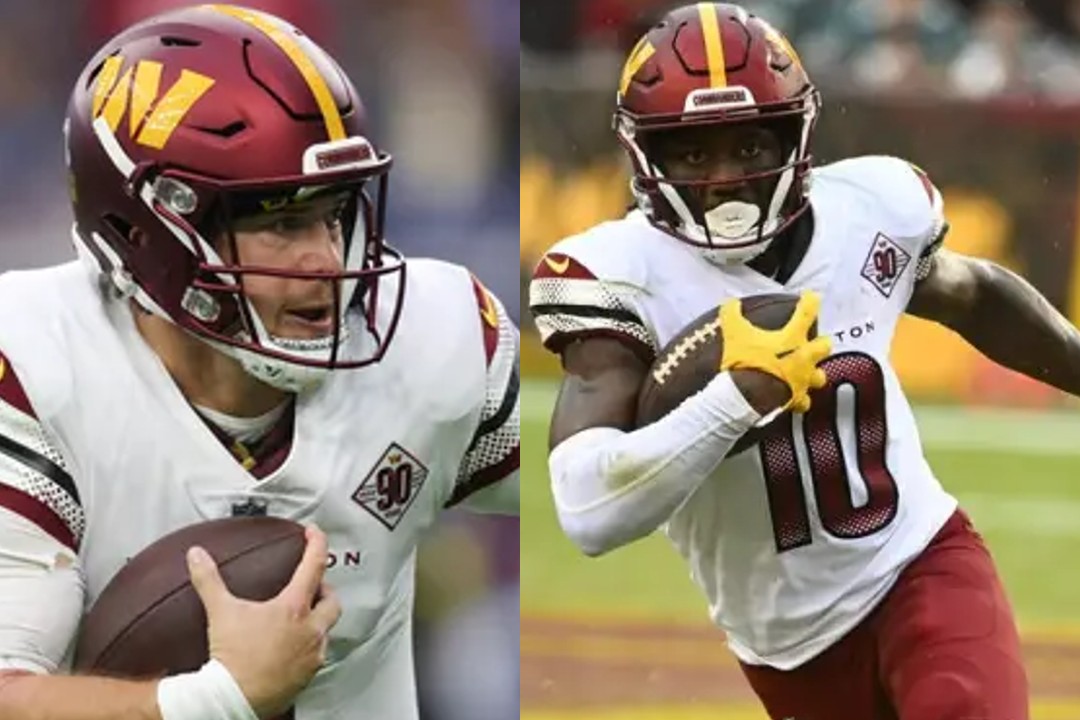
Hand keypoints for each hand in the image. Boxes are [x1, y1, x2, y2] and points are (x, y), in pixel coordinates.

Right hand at [187, 526, 341, 718]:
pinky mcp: (308, 674)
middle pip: (332, 601)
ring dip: (318, 622)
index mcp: (293, 609)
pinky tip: (295, 648)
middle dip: (325, 591)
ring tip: (303, 620)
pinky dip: (310, 647)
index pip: (314, 565)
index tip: (315, 533)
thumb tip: (197, 556)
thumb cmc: (231, 658)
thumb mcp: (221, 612)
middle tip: (313, 587)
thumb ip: (209, 580)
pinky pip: (317, 656)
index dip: (317, 543)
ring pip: (327, 631)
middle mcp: (310, 630)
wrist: (232, 698)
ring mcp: (312, 654)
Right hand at [719, 291, 831, 413]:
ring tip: (808, 375)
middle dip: (821, 343)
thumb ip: (731, 314)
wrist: (747, 397)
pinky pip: (803, 402)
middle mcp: (803, 358)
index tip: (813, 297)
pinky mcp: (795, 401)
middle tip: (815, 342)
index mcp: (791, 338)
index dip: (811, 302)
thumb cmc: (746, 363)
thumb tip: (729, 303)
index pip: (807, 313)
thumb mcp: (733, 333)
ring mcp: (802, 381)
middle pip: (824, 346)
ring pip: (819, 377)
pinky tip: (794, 400)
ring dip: (814, 375)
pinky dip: (800, 401)